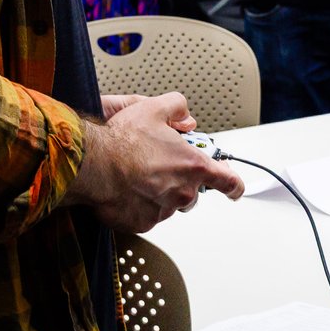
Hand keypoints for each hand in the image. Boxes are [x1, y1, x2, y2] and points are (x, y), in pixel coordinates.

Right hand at [73, 93, 243, 232]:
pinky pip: (148, 215)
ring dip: (160, 193)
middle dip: (181, 181)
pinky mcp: (143, 223)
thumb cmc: (122, 140)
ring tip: (139, 176)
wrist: (94, 164)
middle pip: (193, 191)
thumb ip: (177, 107)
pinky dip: (140, 205)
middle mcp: (183, 192)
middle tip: (160, 167)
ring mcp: (164, 210)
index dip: (233, 184)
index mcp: (193, 166)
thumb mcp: (154, 108)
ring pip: (169, 204)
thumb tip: (185, 116)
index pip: (227, 181)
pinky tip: (127, 190)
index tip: (235, 188)